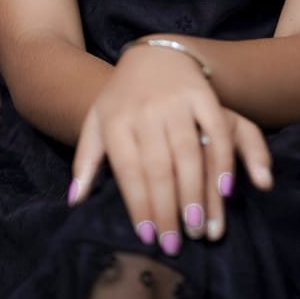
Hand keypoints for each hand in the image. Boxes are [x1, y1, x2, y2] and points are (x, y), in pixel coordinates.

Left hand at [67, 42, 273, 253]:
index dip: (139, 205)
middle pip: (158, 167)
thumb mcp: (96, 122)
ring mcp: (176, 102)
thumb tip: (75, 201)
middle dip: (167, 209)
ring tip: (198, 229)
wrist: (152, 53)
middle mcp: (145, 111)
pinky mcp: (202, 95)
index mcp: (115, 121)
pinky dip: (223, 162)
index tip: (148, 238)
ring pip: (188, 153)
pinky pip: (217, 131)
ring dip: (195, 194)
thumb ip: (85, 161)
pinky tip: (224, 190)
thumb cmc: (122, 98)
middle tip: (175, 245)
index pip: (128, 170)